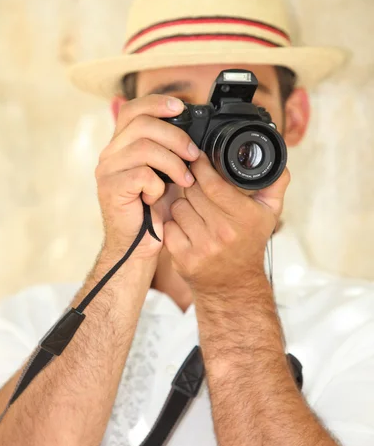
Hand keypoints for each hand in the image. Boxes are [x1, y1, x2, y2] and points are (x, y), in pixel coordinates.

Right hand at [95, 95, 199, 258]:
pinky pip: (141, 175)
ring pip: (144, 148)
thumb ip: (170, 150)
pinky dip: (157, 185)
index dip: (156, 103)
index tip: (181, 106)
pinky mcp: (110, 189)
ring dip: (173, 163)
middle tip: (193, 155)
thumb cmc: (154, 210)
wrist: (138, 245)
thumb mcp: (166, 173)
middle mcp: (110, 153)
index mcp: (122, 145)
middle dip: (175, 136)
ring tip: (185, 181)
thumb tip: (195, 129)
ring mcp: (107, 170)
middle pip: (142, 124)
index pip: (132, 109)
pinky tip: (158, 197)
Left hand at [163, 152, 289, 295]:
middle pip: (192, 192)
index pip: (213, 184)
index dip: (201, 167)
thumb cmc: (249, 243)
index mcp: (244, 218)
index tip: (197, 159)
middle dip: (192, 185)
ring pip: (178, 207)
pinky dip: (174, 224)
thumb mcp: (269, 214)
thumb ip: (275, 184)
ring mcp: (202, 247)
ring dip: (183, 205)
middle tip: (197, 188)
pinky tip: (186, 227)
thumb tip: (277, 160)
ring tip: (195, 211)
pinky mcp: (184, 259)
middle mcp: (223, 233)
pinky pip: (168, 226)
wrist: (234, 286)